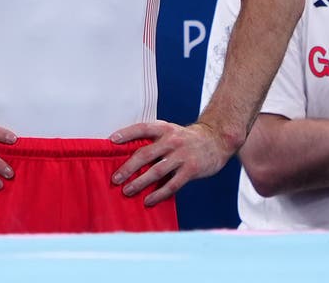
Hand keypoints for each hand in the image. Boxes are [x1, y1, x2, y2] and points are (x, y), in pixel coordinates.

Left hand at [110, 120, 233, 206]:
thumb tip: (130, 159)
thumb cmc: (187, 139)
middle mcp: (172, 140)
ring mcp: (182, 155)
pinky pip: (172, 184)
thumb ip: (154, 142)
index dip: (127, 133)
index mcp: (165, 129)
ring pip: (156, 171)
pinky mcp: (191, 169)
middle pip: (145, 154)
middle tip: (115, 179)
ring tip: (127, 191)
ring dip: (140, 182)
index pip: (142, 128)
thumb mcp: (171, 132)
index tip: (112, 140)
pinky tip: (148, 200)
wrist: (217, 140)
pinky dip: (158, 194)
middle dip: (128, 167)